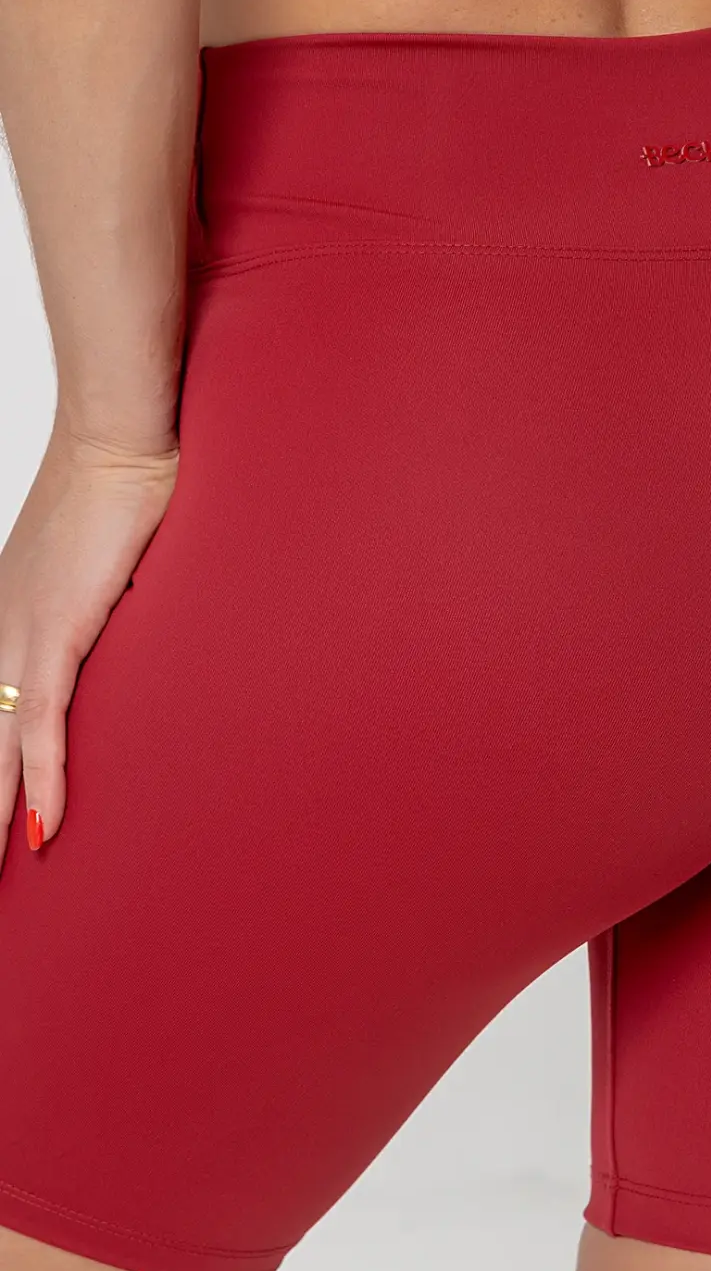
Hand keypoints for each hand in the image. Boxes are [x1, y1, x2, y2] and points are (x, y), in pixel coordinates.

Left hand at [0, 425, 178, 868]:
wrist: (118, 444)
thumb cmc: (120, 490)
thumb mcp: (105, 566)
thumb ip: (107, 604)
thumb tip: (137, 629)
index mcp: (10, 623)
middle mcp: (1, 635)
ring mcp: (21, 636)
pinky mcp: (54, 635)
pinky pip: (43, 727)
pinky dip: (42, 780)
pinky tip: (41, 826)